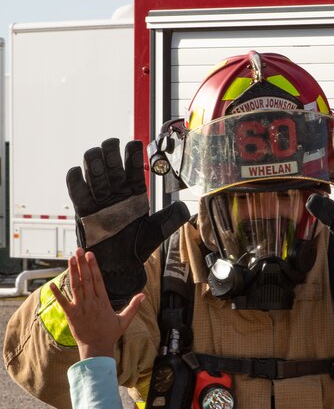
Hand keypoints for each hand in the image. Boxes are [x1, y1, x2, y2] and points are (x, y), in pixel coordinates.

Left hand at [49, 249, 144, 359]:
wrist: (97, 349)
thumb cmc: (110, 334)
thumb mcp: (124, 320)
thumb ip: (133, 306)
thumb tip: (143, 295)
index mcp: (103, 302)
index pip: (98, 279)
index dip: (93, 266)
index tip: (90, 255)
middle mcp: (91, 302)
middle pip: (86, 279)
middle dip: (82, 264)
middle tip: (78, 250)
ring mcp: (80, 308)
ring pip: (75, 287)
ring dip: (72, 272)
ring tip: (70, 259)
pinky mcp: (71, 315)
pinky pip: (63, 302)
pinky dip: (57, 293)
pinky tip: (52, 284)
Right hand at [67, 138, 189, 308]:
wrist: (120, 265)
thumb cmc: (139, 247)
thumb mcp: (158, 231)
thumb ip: (172, 218)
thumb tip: (184, 207)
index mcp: (135, 193)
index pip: (134, 168)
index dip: (133, 154)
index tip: (134, 144)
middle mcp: (118, 192)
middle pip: (111, 164)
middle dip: (110, 151)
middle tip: (111, 144)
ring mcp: (100, 200)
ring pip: (93, 172)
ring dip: (94, 160)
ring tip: (96, 154)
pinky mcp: (85, 210)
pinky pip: (77, 190)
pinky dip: (75, 179)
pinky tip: (78, 171)